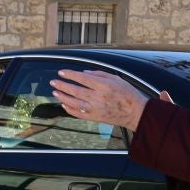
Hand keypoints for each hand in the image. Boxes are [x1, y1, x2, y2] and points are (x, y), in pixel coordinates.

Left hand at [49, 69, 163, 132]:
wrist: (135, 112)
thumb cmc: (127, 94)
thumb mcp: (116, 78)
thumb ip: (99, 74)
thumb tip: (84, 73)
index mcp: (103, 86)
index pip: (82, 78)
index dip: (70, 75)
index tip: (61, 72)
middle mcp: (97, 97)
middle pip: (75, 90)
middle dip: (62, 85)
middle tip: (53, 82)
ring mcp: (95, 108)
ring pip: (74, 102)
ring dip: (63, 97)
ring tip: (55, 92)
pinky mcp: (95, 117)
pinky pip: (78, 114)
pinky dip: (69, 109)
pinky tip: (64, 104)